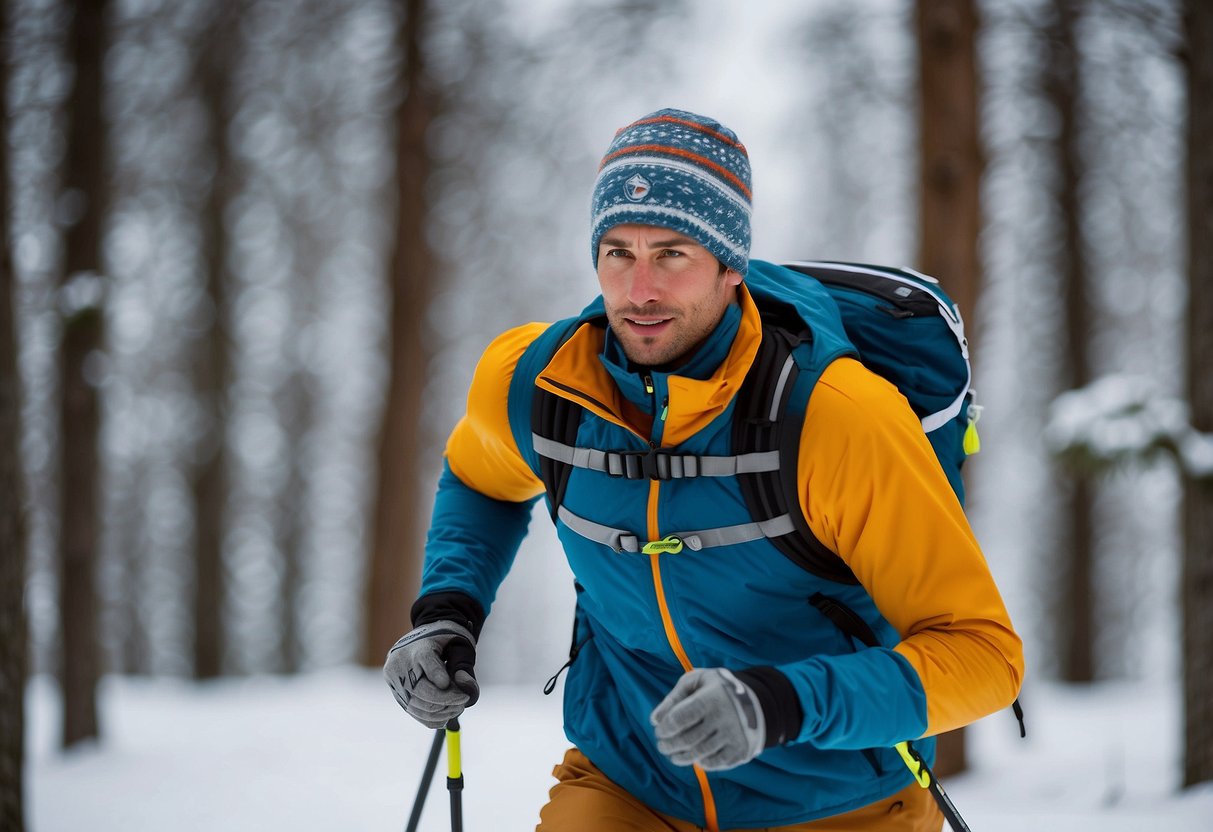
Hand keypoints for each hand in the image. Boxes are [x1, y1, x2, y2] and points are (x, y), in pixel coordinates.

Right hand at [383, 620, 479, 728]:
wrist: (418, 641)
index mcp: (419, 648)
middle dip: (446, 701)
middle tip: (463, 702)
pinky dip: (431, 718)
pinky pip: (413, 712)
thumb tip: (466, 690)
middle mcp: (401, 664)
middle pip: (421, 691)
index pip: (431, 669)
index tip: (464, 695)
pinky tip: (445, 715)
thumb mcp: (458, 647)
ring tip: (457, 708)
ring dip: (440, 713)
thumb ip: (465, 667)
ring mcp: (394, 680)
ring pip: (416, 705)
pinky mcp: (395, 691)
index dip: (448, 686)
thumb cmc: (443, 643)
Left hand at [650, 668, 764, 770]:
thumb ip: (673, 697)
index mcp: (712, 697)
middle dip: (669, 745)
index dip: (665, 728)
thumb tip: (654, 720)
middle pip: (687, 739)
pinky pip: (714, 763)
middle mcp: (725, 718)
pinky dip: (700, 763)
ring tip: (673, 755)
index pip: (680, 718)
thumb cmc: (717, 689)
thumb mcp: (697, 682)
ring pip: (699, 753)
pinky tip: (694, 758)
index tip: (659, 731)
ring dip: (681, 757)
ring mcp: (734, 736)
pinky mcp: (740, 750)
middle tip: (662, 746)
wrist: (758, 702)